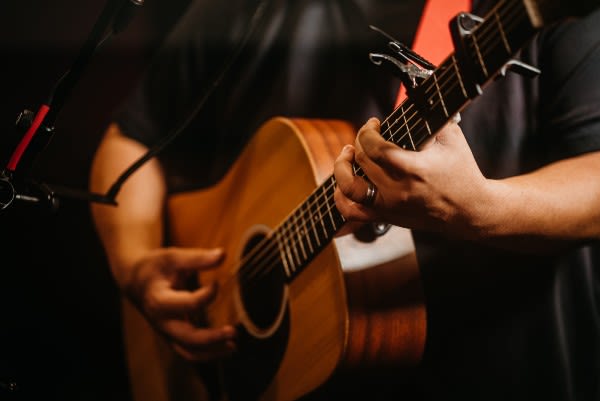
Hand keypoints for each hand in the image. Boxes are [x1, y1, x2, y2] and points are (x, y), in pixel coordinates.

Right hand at [124, 246, 235, 361]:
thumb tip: (222, 254)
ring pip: (189, 352)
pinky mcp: (173, 337)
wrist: (136, 281)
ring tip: (234, 347)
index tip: (217, 282)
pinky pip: (190, 352)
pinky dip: (208, 354)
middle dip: (212, 338)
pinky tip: (227, 348)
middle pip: (187, 337)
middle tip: (234, 331)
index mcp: (159, 301)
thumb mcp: (173, 257)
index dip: (207, 295)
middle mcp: (162, 322)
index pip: (187, 304)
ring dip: (212, 352)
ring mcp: (167, 332)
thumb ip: (197, 258)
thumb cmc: (156, 267)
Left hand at [334, 117, 491, 238]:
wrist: (468, 210)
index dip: (367, 132)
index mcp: (413, 169)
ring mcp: (389, 206)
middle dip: (359, 142)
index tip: (373, 124)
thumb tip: (412, 99)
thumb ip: (431, 118)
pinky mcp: (386, 217)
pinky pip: (352, 213)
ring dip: (342, 168)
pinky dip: (340, 199)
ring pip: (349, 188)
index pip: (375, 148)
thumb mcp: (451, 138)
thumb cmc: (461, 171)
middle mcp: (398, 190)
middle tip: (366, 135)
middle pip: (362, 161)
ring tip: (346, 155)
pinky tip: (341, 185)